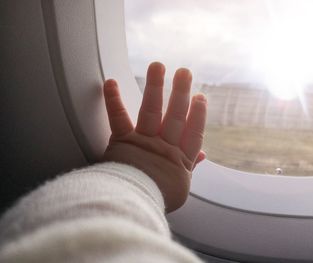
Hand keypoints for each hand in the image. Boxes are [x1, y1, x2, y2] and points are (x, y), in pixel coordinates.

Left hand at [102, 62, 206, 212]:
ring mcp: (143, 142)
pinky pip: (118, 118)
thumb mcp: (180, 187)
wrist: (132, 207)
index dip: (198, 115)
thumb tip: (202, 155)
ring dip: (155, 87)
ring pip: (151, 111)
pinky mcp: (122, 141)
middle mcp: (164, 147)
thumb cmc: (157, 199)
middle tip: (184, 72)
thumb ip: (190, 167)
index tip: (201, 97)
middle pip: (175, 116)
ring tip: (158, 65)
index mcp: (180, 160)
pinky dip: (113, 100)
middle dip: (180, 94)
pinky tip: (110, 81)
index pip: (193, 133)